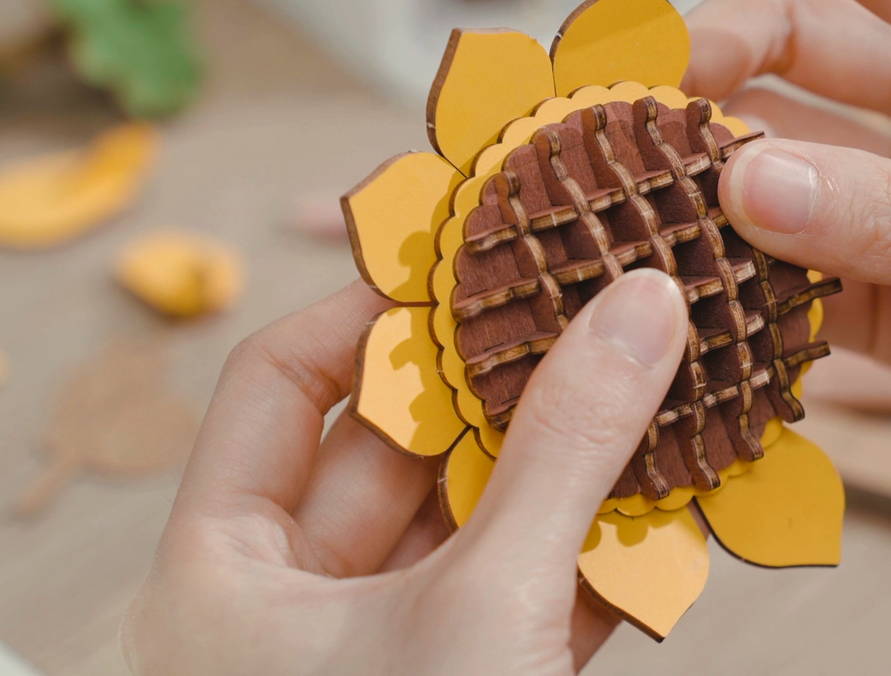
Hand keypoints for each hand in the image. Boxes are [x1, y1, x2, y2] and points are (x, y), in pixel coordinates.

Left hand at [122, 271, 687, 673]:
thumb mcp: (481, 610)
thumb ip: (563, 451)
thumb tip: (639, 305)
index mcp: (222, 574)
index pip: (285, 382)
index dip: (378, 309)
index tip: (476, 254)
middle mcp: (294, 607)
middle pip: (399, 444)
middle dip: (504, 379)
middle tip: (590, 300)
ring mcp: (390, 652)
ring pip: (480, 517)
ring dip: (568, 461)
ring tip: (649, 377)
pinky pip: (532, 591)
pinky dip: (597, 550)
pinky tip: (668, 496)